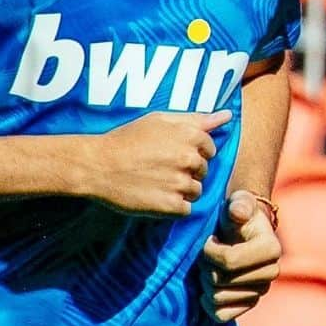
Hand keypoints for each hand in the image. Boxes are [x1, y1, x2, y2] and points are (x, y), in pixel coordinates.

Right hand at [90, 110, 230, 215]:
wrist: (98, 166)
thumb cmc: (127, 139)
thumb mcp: (159, 120)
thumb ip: (196, 119)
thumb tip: (227, 117)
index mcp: (190, 135)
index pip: (210, 148)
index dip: (193, 151)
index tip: (173, 153)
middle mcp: (189, 159)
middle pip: (204, 170)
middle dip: (188, 170)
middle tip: (161, 168)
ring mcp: (180, 183)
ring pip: (196, 191)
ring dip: (181, 190)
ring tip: (157, 183)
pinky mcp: (171, 206)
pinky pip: (186, 209)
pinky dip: (173, 206)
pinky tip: (156, 196)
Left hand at [199, 189, 280, 322]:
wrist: (241, 232)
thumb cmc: (237, 215)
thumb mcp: (238, 203)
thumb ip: (238, 204)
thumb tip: (238, 212)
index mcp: (272, 249)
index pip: (229, 261)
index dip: (209, 251)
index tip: (208, 239)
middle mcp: (272, 273)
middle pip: (220, 281)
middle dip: (206, 266)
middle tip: (206, 255)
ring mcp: (260, 291)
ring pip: (218, 298)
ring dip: (205, 282)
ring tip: (208, 267)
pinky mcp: (249, 305)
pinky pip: (221, 315)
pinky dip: (209, 304)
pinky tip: (208, 287)